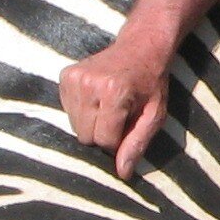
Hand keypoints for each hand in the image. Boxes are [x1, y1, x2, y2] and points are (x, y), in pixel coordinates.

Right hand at [61, 37, 171, 177]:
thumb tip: (122, 173)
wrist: (140, 47)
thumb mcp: (155, 115)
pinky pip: (67, 111)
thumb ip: (137, 143)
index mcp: (114, 93)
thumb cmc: (151, 84)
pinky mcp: (65, 75)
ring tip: (108, 105)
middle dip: (102, 133)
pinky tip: (97, 97)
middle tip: (119, 116)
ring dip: (91, 123)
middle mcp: (90, 84)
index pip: (104, 140)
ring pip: (74, 126)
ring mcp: (74, 78)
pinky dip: (81, 110)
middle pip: (85, 136)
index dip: (117, 141)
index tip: (128, 125)